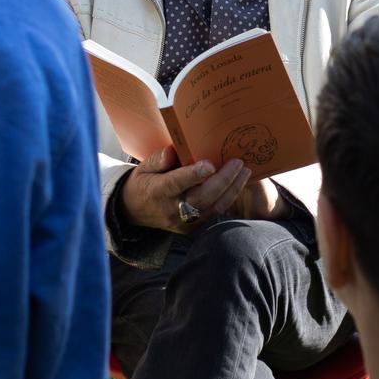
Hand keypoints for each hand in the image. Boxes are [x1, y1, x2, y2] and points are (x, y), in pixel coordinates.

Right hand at [121, 147, 252, 233]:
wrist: (133, 213)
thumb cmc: (143, 184)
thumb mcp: (143, 168)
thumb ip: (158, 159)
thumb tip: (172, 150)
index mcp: (157, 191)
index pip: (177, 183)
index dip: (194, 174)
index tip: (210, 164)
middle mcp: (172, 209)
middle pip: (202, 197)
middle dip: (223, 180)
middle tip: (238, 163)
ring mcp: (184, 222)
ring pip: (213, 207)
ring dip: (232, 189)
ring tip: (245, 171)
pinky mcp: (192, 228)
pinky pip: (214, 213)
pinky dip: (228, 198)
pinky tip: (237, 183)